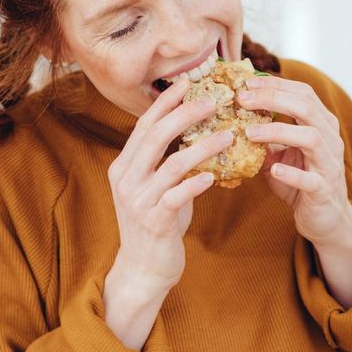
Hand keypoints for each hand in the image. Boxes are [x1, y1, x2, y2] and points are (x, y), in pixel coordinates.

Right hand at [107, 78, 233, 287]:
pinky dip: (195, 183)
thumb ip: (165, 162)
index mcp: (124, 166)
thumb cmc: (157, 223)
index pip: (143, 125)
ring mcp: (138, 201)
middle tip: (213, 100)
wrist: (143, 268)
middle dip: (184, 114)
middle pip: (155, 136)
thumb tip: (196, 131)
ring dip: (201, 146)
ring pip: (170, 164)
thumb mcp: (155, 188)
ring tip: (227, 135)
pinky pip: (177, 196)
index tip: (186, 83)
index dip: (165, 103)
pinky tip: (213, 176)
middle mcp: (126, 179)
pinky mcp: (154, 221)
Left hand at [237, 76, 351, 251]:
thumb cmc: (301, 181)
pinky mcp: (324, 190)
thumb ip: (264, 136)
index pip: (303, 93)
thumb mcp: (280, 154)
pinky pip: (310, 179)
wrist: (325, 218)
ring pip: (311, 138)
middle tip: (242, 99)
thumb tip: (231, 118)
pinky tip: (273, 169)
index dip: (275, 84)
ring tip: (249, 132)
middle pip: (306, 108)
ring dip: (278, 131)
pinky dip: (291, 173)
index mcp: (321, 125)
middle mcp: (330, 139)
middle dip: (273, 99)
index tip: (246, 83)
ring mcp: (329, 164)